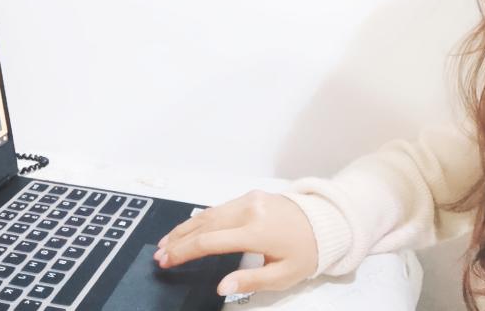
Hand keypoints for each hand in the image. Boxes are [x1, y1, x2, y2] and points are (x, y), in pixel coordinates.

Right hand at [152, 190, 318, 296]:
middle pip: (203, 224)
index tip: (166, 262)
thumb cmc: (305, 251)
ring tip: (167, 242)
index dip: (184, 252)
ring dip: (185, 227)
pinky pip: (220, 207)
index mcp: (256, 231)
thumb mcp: (282, 275)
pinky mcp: (251, 196)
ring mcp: (250, 199)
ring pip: (209, 213)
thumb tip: (222, 287)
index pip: (210, 241)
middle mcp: (249, 210)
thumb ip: (249, 281)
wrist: (325, 223)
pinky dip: (201, 218)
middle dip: (178, 240)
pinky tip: (189, 228)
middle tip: (159, 254)